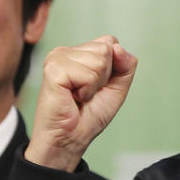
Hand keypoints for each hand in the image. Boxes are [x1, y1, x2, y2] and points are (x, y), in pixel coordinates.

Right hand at [25, 36, 137, 171]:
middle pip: (106, 49)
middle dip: (104, 77)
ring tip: (78, 96)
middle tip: (86, 93)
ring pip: (99, 61)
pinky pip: (88, 74)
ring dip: (94, 85)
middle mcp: (66, 51)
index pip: (110, 41)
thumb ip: (126, 65)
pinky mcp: (53, 69)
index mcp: (78, 52)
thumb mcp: (117, 87)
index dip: (113, 68)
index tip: (97, 86)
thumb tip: (118, 47)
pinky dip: (86, 91)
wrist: (70, 138)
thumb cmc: (89, 115)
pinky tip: (72, 97)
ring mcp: (57, 58)